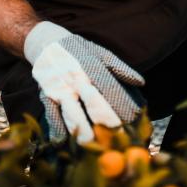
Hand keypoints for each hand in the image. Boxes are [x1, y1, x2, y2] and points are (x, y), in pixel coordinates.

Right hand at [25, 22, 144, 142]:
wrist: (45, 42)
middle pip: (92, 102)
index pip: (109, 87)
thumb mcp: (100, 52)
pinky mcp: (46, 96)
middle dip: (106, 121)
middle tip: (119, 138)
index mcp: (90, 65)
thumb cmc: (78, 50)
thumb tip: (141, 82)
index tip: (133, 120)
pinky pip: (52, 115)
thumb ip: (120, 67)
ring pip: (72, 112)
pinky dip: (58, 129)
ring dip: (82, 129)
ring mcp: (59, 88)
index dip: (121, 104)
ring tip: (93, 145)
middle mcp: (75, 77)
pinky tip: (65, 142)